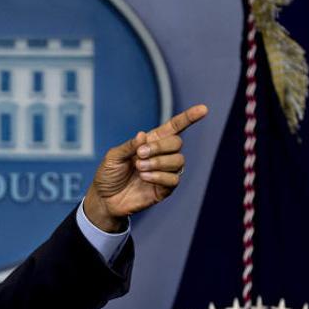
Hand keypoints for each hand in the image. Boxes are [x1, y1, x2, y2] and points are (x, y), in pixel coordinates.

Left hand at [83, 104, 207, 231]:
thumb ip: (129, 146)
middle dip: (159, 147)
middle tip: (140, 155)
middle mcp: (161, 155)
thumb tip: (143, 135)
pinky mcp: (165, 188)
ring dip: (158, 162)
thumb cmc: (109, 174)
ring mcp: (165, 172)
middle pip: (177, 143)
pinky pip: (174, 179)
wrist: (105, 199)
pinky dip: (159, 177)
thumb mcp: (113, 156)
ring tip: (139, 168)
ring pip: (178, 160)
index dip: (189, 118)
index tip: (203, 109)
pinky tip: (144, 178)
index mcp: (151, 142)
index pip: (174, 127)